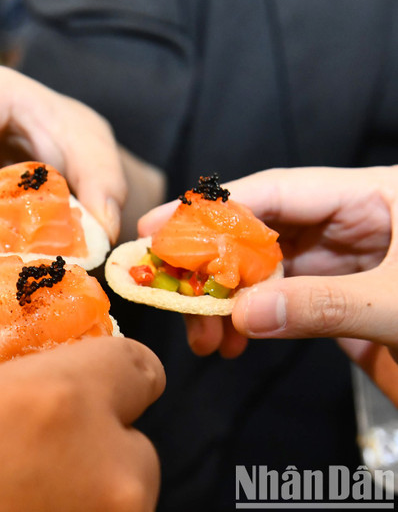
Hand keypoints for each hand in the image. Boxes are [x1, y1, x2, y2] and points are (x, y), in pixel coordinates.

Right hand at [0, 329, 164, 511]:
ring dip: (83, 494)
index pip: (136, 367)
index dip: (103, 373)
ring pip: (124, 499)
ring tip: (7, 506)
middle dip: (86, 442)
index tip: (69, 391)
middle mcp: (106, 475)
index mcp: (51, 404)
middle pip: (131, 441)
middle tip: (19, 461)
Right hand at [138, 166, 397, 399]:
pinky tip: (234, 341)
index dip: (213, 207)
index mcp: (374, 195)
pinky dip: (252, 320)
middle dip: (214, 265)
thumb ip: (326, 304)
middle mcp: (352, 221)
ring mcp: (345, 260)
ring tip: (206, 337)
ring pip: (265, 269)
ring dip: (228, 301)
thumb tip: (245, 313)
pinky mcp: (341, 297)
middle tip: (174, 295)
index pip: (277, 190)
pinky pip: (281, 301)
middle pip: (261, 229)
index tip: (158, 228)